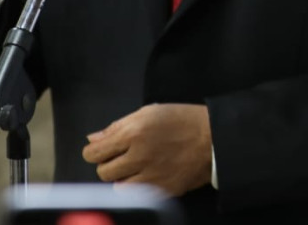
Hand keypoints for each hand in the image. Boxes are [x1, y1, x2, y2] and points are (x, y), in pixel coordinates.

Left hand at [82, 103, 213, 195]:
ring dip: (122, 178)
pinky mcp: (162, 190)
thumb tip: (93, 139)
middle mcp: (139, 155)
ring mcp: (151, 175)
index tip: (101, 151)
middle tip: (123, 157)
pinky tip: (147, 175)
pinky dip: (137, 187)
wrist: (214, 138)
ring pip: (117, 187)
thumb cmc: (182, 120)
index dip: (94, 151)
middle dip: (109, 164)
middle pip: (103, 171)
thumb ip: (117, 126)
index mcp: (134, 132)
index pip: (94, 152)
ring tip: (135, 167)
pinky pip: (136, 195)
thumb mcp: (150, 112)